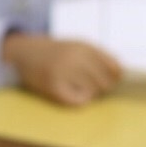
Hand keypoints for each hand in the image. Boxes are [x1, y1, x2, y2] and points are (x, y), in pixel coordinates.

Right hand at [3, 32, 121, 106]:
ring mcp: (63, 72)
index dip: (117, 77)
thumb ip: (99, 56)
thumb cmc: (55, 51)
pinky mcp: (53, 86)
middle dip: (103, 87)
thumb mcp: (77, 45)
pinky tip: (74, 94)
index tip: (113, 79)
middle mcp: (74, 58)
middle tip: (94, 86)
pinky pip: (77, 101)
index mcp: (84, 46)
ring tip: (81, 88)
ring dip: (91, 93)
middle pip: (105, 82)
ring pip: (92, 91)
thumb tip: (121, 74)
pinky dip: (80, 100)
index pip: (114, 67)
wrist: (24, 51)